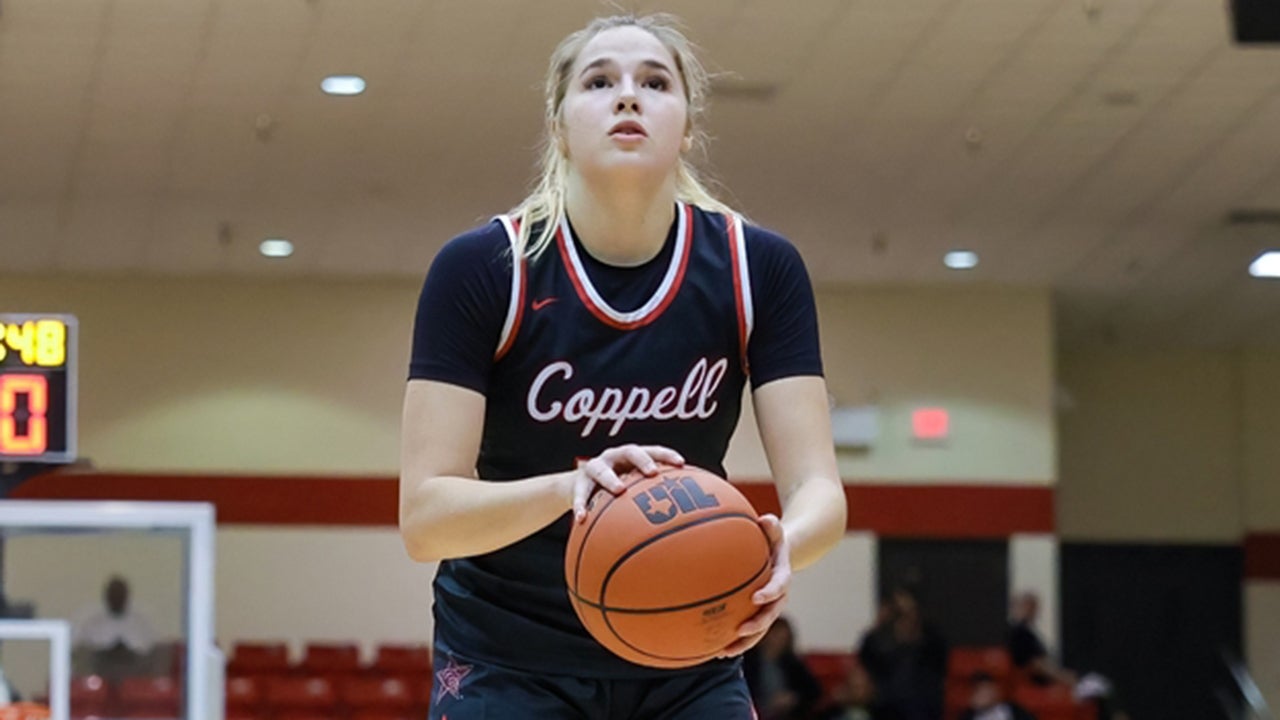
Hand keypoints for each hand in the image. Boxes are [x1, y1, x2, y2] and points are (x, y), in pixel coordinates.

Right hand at [571, 444, 683, 521]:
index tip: (681, 464)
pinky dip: (581, 506)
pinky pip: (580, 494)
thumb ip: (651, 497)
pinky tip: (581, 519)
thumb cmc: (616, 489)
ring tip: (620, 490)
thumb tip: (682, 518)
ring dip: (611, 479)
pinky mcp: (578, 482)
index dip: (666, 455)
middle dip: (643, 460)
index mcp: (631, 456)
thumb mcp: (632, 489)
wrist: (577, 487)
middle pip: (630, 451)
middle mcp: (614, 457)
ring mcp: (595, 467)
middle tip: (652, 473)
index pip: (652, 450)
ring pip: (601, 469)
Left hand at [717, 513, 790, 656]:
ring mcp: (767, 608)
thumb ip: (772, 525)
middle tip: (740, 631)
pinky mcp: (756, 614)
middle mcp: (777, 597)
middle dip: (756, 625)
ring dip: (743, 642)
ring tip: (724, 652)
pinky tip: (713, 650)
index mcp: (782, 576)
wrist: (781, 555)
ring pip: (758, 630)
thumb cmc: (772, 539)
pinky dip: (732, 640)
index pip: (780, 586)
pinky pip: (746, 630)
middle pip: (770, 615)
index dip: (770, 593)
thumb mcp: (774, 530)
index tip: (756, 598)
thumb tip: (765, 519)